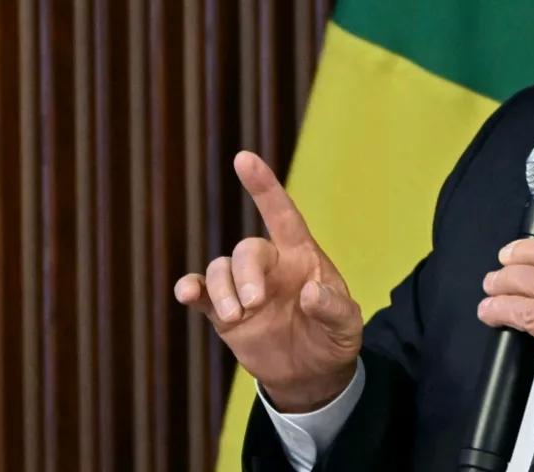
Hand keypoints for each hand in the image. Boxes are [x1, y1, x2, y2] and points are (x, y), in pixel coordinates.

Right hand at [174, 151, 362, 411]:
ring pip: (220, 269)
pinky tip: (187, 293)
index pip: (282, 214)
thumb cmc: (334, 338)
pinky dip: (191, 289)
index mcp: (302, 257)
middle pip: (246, 250)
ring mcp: (244, 288)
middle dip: (245, 272)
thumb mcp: (347, 325)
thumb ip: (334, 307)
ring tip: (236, 317)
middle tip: (255, 304)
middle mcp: (270, 266)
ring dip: (222, 290)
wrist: (312, 374)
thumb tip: (309, 292)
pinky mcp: (224, 314)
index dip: (264, 187)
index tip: (243, 158)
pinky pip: (201, 293)